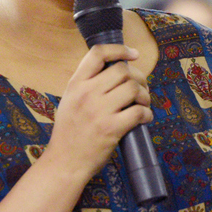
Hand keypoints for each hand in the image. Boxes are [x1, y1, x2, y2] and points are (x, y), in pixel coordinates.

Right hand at [47, 44, 152, 182]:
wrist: (64, 162)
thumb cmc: (69, 132)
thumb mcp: (69, 101)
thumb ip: (86, 85)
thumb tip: (115, 72)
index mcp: (76, 84)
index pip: (98, 53)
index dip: (119, 49)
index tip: (134, 55)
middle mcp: (86, 93)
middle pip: (123, 70)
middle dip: (138, 78)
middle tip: (140, 89)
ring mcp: (99, 111)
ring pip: (134, 89)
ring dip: (145, 96)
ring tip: (142, 104)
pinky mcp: (111, 128)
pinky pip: (139, 112)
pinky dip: (147, 114)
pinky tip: (143, 118)